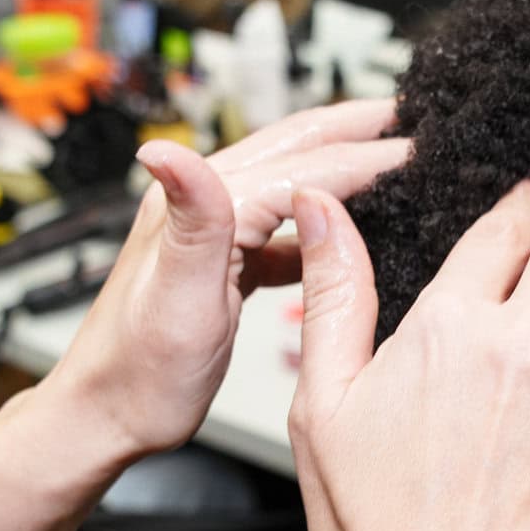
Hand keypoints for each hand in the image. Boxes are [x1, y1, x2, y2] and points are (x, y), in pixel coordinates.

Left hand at [42, 101, 407, 464]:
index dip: (369, 157)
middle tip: (420, 115)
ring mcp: (213, 228)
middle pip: (297, 148)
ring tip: (398, 157)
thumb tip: (164, 148)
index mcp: (204, 207)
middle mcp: (203, 202)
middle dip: (359, 129)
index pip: (306, 167)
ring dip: (346, 163)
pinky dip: (324, 214)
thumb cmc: (140, 376)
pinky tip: (355, 227)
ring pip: (294, 178)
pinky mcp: (222, 258)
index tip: (424, 150)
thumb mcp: (176, 301)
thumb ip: (190, 221)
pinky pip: (283, 222)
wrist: (105, 415)